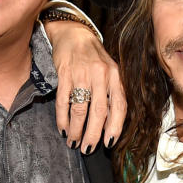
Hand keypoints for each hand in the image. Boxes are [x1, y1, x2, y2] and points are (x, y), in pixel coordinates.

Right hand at [45, 19, 125, 152]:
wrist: (75, 34)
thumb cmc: (94, 57)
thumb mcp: (109, 71)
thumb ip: (111, 94)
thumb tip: (110, 124)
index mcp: (115, 76)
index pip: (119, 105)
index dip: (115, 126)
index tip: (109, 143)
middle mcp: (101, 75)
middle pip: (99, 111)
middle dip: (93, 134)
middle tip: (88, 149)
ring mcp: (82, 74)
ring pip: (80, 109)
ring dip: (76, 129)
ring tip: (73, 142)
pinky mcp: (64, 73)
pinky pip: (63, 100)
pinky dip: (62, 118)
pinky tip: (63, 128)